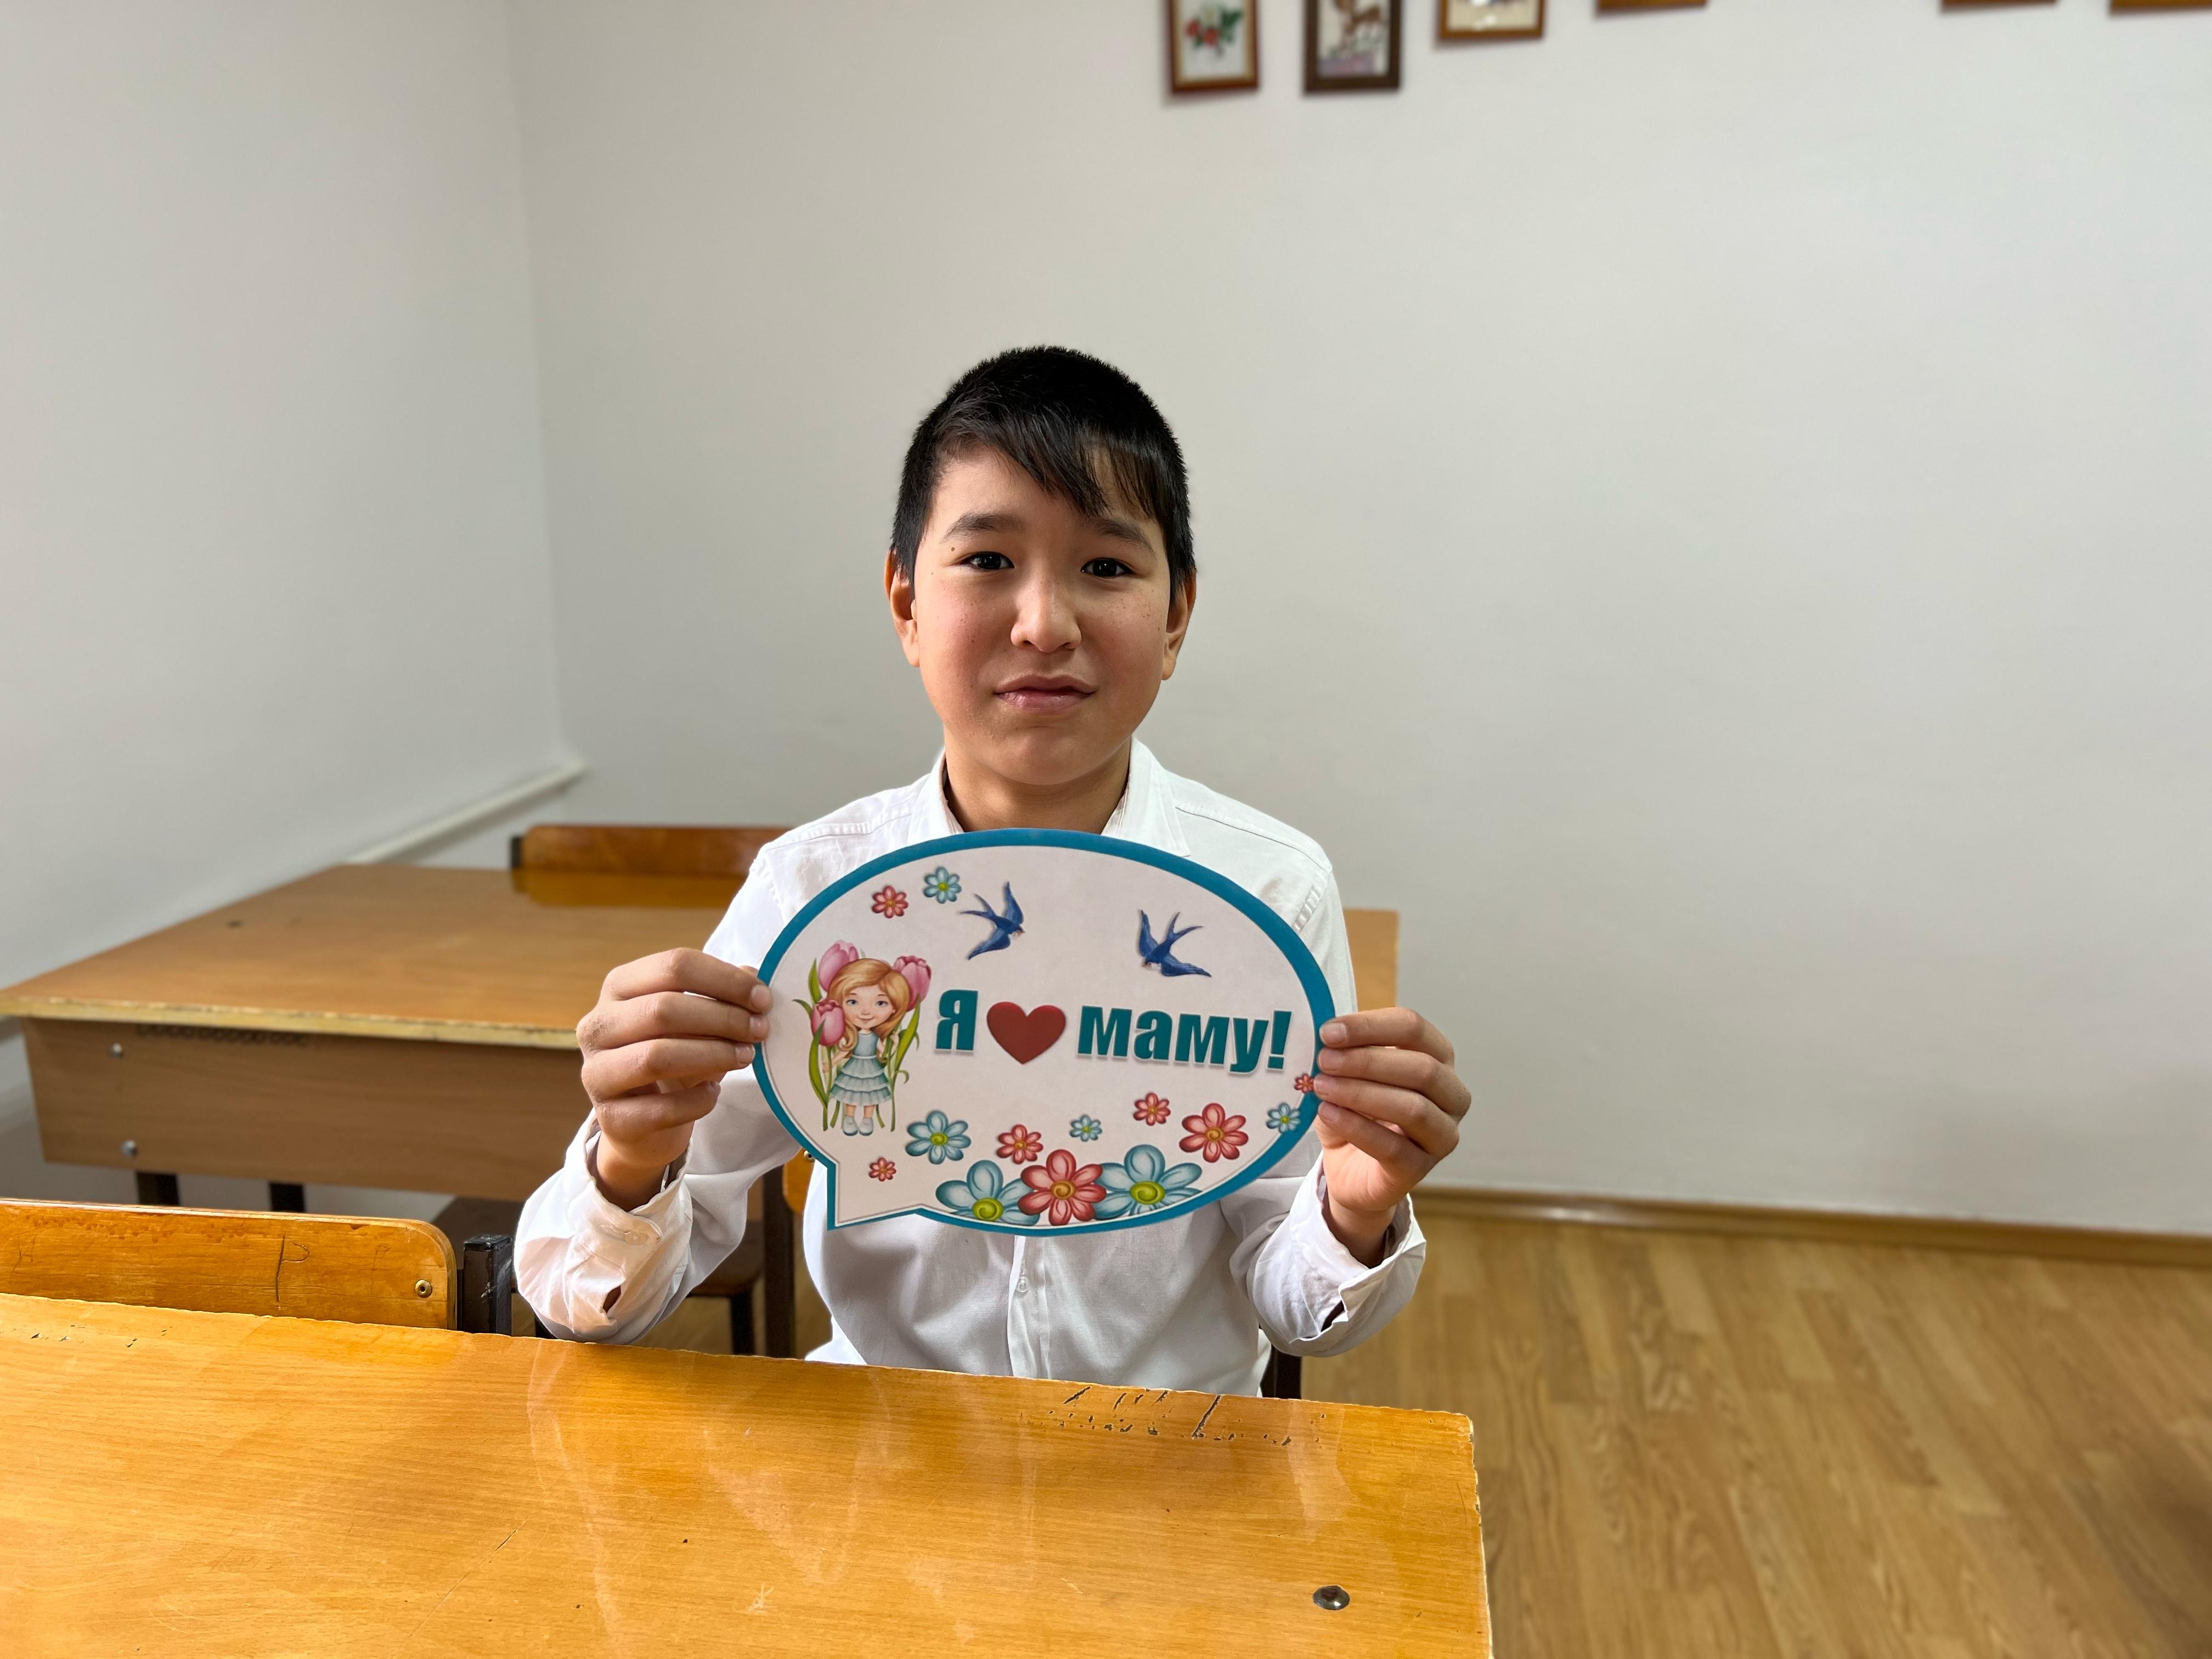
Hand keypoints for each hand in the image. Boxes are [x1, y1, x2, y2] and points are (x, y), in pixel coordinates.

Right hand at [576, 949, 772, 1209]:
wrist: (642, 1121)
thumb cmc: (672, 1055)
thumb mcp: (696, 1019)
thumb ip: (721, 994)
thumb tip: (753, 977)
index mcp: (619, 987)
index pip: (673, 966)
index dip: (725, 979)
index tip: (763, 998)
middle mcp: (597, 1026)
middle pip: (663, 1009)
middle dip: (723, 1018)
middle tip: (760, 1030)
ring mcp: (596, 1074)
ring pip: (656, 1056)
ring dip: (713, 1055)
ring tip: (745, 1057)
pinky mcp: (611, 1119)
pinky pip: (660, 1109)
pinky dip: (697, 1100)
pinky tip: (714, 1093)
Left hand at [1310, 1008, 1469, 1264]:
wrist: (1349, 1167)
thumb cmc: (1355, 1110)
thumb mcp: (1348, 1074)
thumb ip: (1345, 1051)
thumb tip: (1326, 1035)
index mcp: (1438, 1058)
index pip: (1415, 1029)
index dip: (1371, 1026)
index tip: (1328, 1032)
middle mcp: (1451, 1095)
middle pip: (1422, 1068)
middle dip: (1367, 1061)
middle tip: (1324, 1060)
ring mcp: (1442, 1136)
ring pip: (1414, 1109)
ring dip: (1362, 1094)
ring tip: (1321, 1086)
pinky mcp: (1420, 1169)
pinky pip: (1392, 1147)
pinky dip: (1356, 1127)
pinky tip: (1327, 1113)